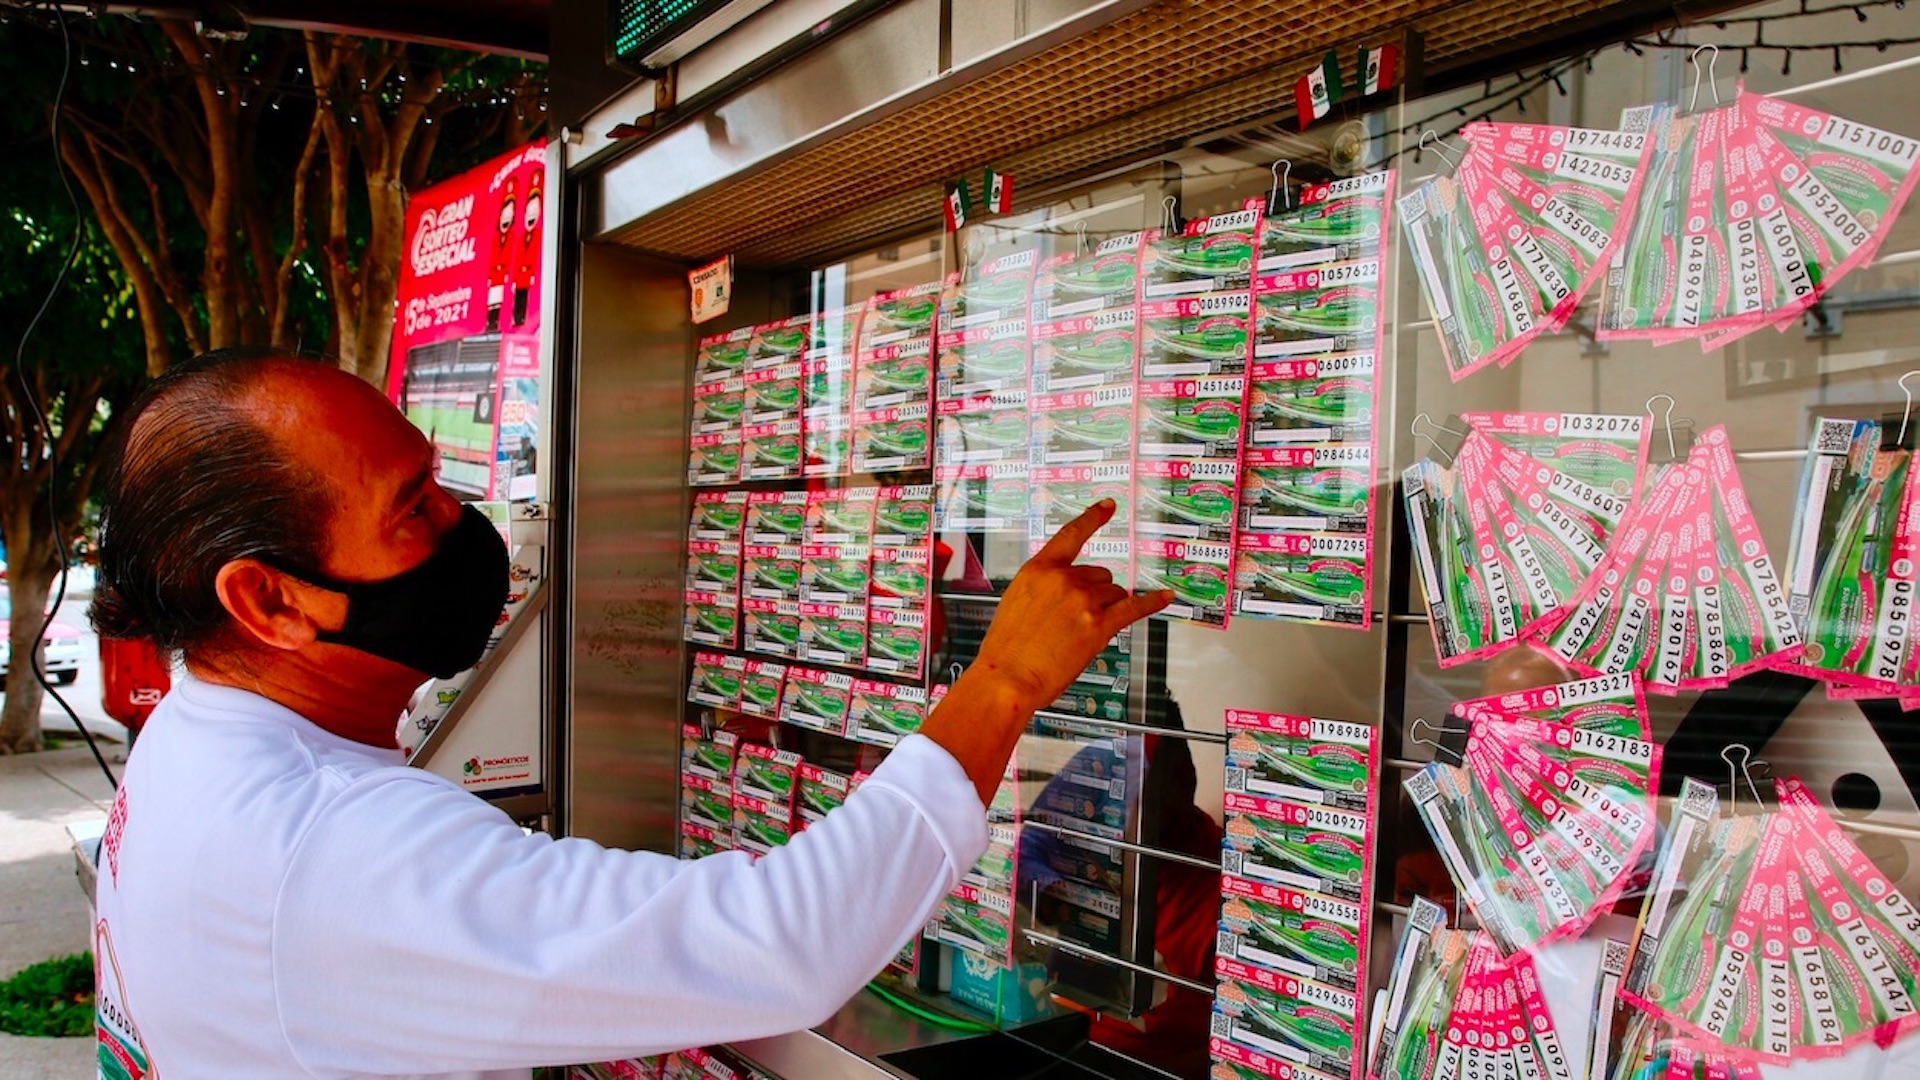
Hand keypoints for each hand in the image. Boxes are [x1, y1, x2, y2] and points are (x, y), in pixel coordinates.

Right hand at [919, 499, 1170, 805]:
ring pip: (1113, 593)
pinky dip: (1152, 602)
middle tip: (1075, 621)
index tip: (1108, 506)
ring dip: (1107, 608)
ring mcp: (1084, 601)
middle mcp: (1064, 578)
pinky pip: (1133, 607)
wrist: (1007, 678)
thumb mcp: (1016, 603)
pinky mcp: (1099, 626)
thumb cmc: (1006, 649)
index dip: (1092, 518)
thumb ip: (1044, 590)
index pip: (1071, 535)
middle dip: (1095, 593)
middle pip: (1099, 574)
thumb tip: (1068, 594)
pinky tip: (1165, 597)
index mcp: (1039, 570)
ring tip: (1083, 632)